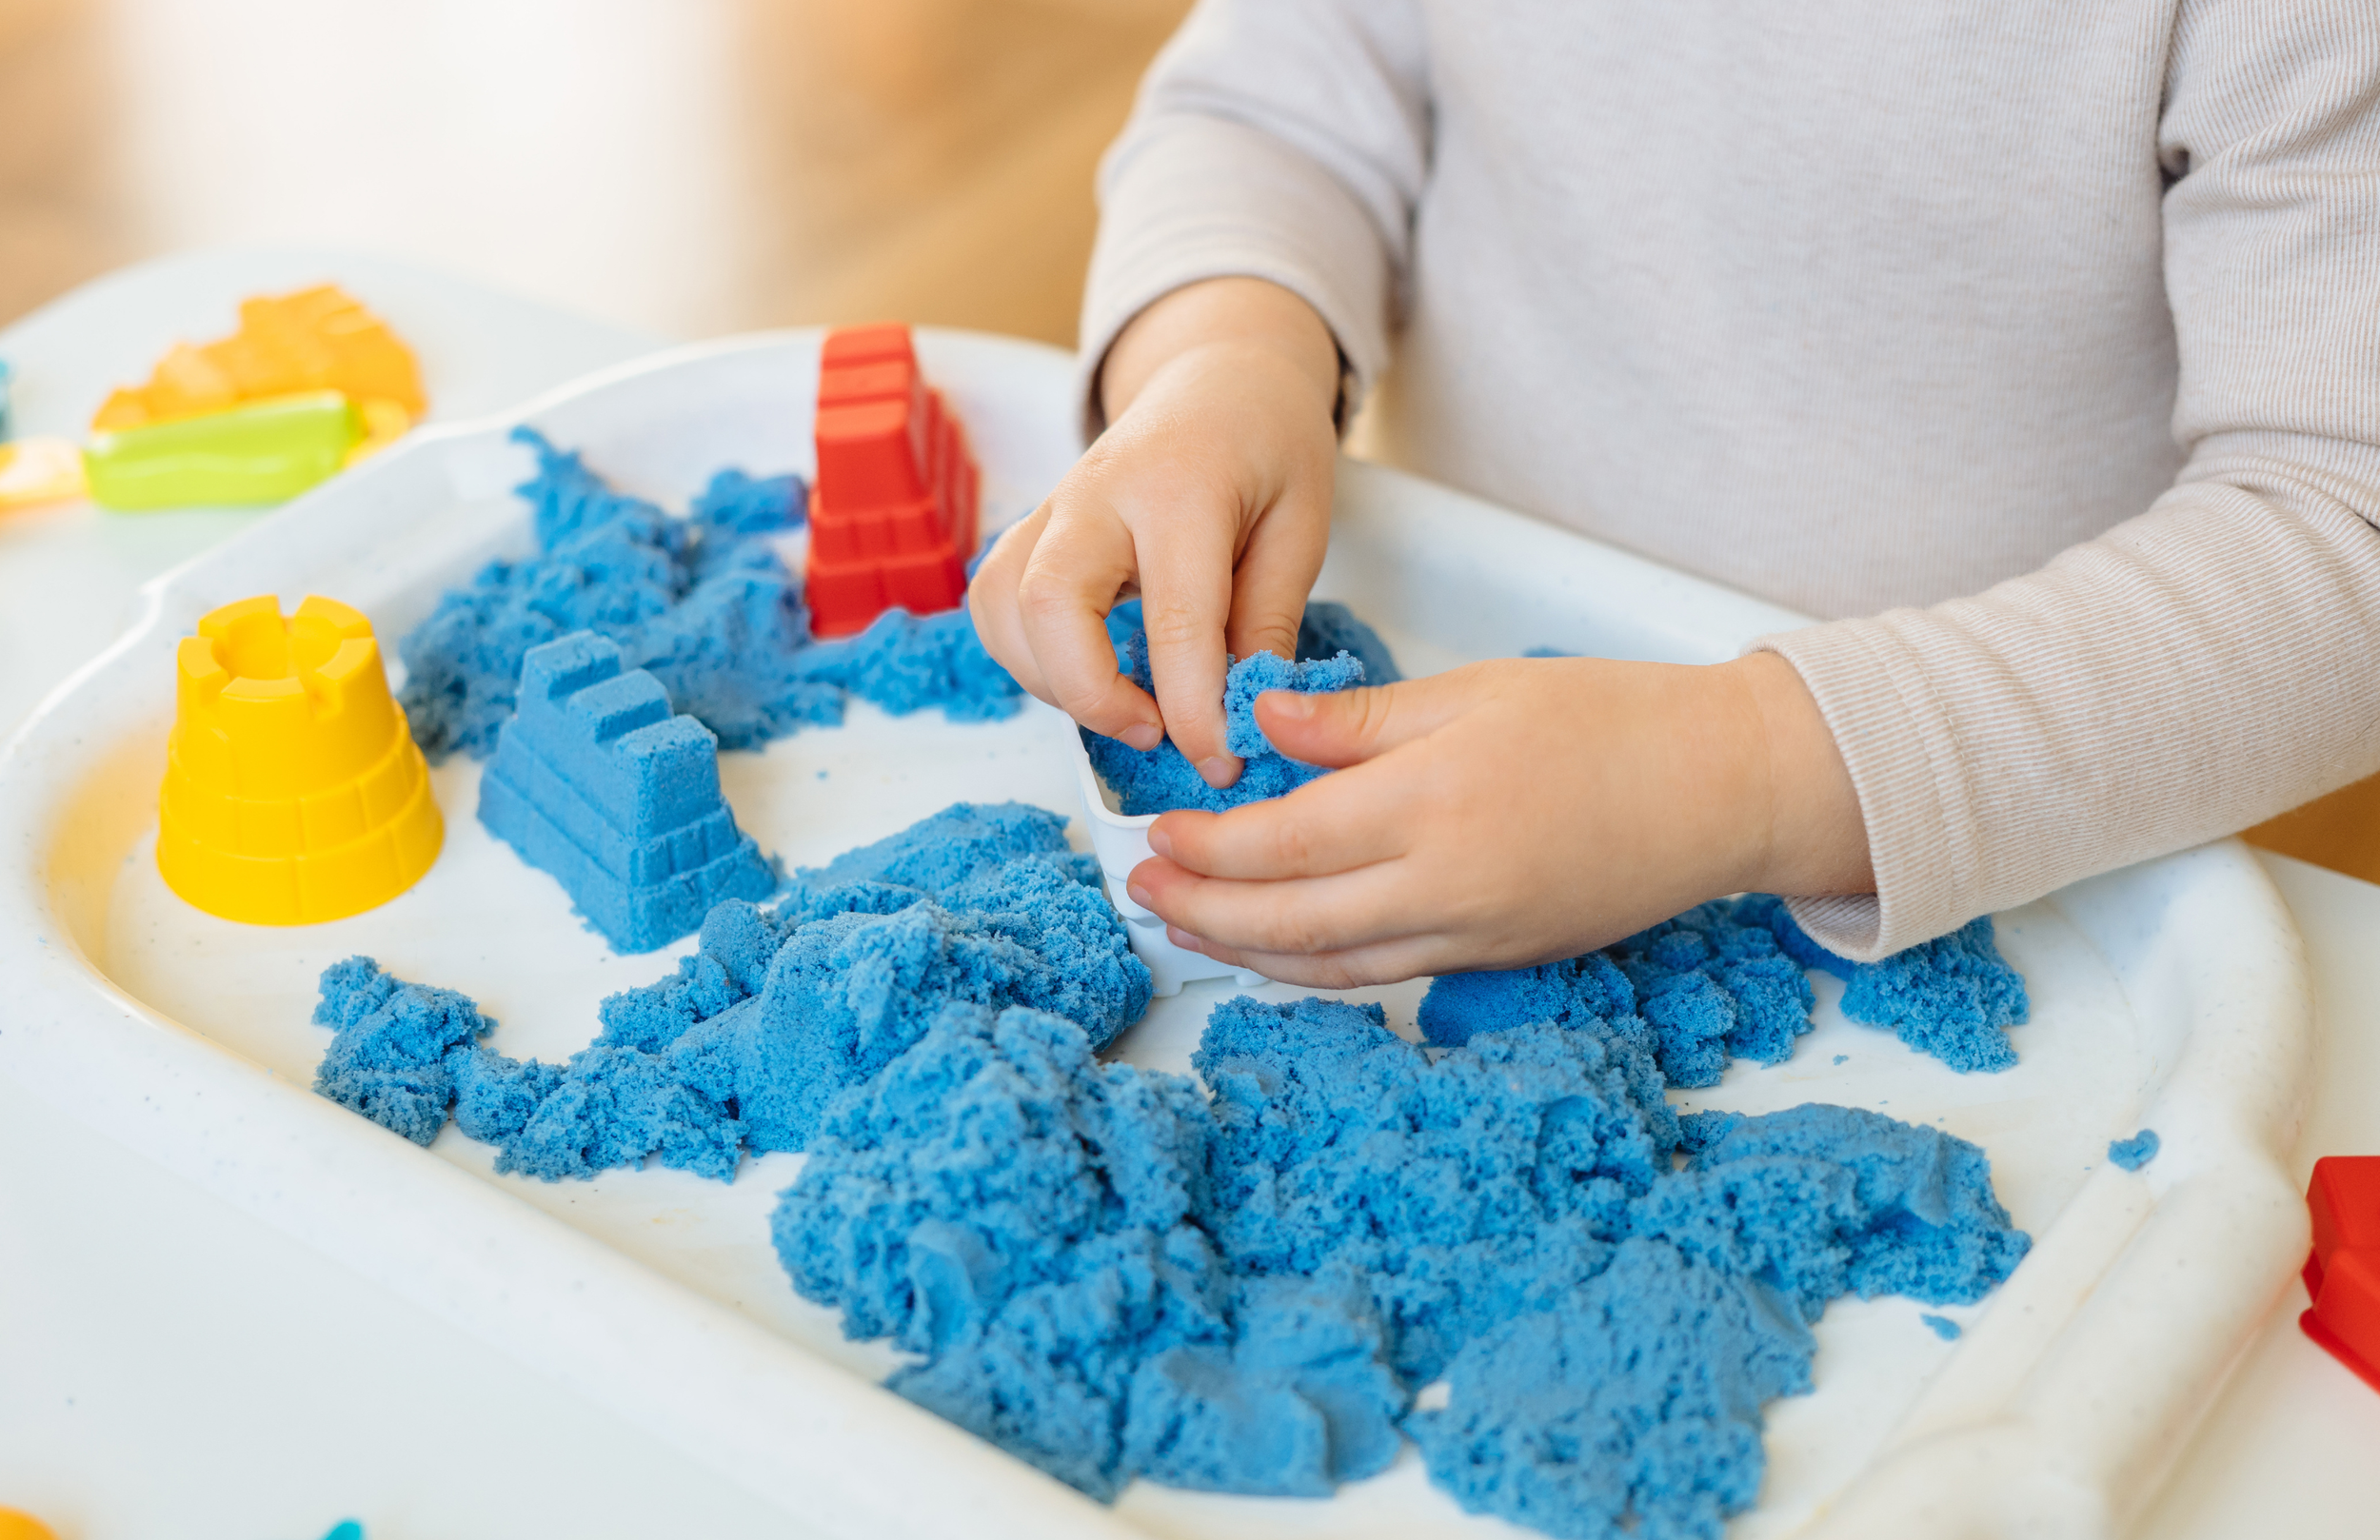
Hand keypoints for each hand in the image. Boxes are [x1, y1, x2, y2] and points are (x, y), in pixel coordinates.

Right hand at [968, 278, 1340, 785]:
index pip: (1175, 617)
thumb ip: (1268, 619)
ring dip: (1054, 682)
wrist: (1217, 383)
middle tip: (1157, 732)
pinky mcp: (1027, 532)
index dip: (1193, 708)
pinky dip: (1026, 658)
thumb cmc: (1267, 450)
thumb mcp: (1301, 527)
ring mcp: (1050, 510)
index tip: (1221, 761)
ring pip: (1004, 609)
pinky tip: (1087, 674)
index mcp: (1181, 487)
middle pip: (1049, 605)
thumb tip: (1246, 714)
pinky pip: (993, 605)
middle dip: (1092, 693)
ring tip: (1129, 707)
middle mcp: (1097, 493)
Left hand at [1124, 651, 1874, 986]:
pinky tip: (1281, 952)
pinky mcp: (1496, 961)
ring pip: (1330, 965)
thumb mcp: (1472, 691)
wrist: (1720, 790)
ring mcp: (1471, 937)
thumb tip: (1263, 720)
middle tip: (1145, 892)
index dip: (1207, 847)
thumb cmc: (1609, 721)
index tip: (1159, 830)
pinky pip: (1383, 976)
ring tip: (1189, 929)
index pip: (1281, 842)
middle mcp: (1443, 886)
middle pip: (1288, 921)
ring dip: (1248, 953)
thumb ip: (1357, 719)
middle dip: (1204, 911)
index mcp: (1430, 803)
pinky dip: (1317, 970)